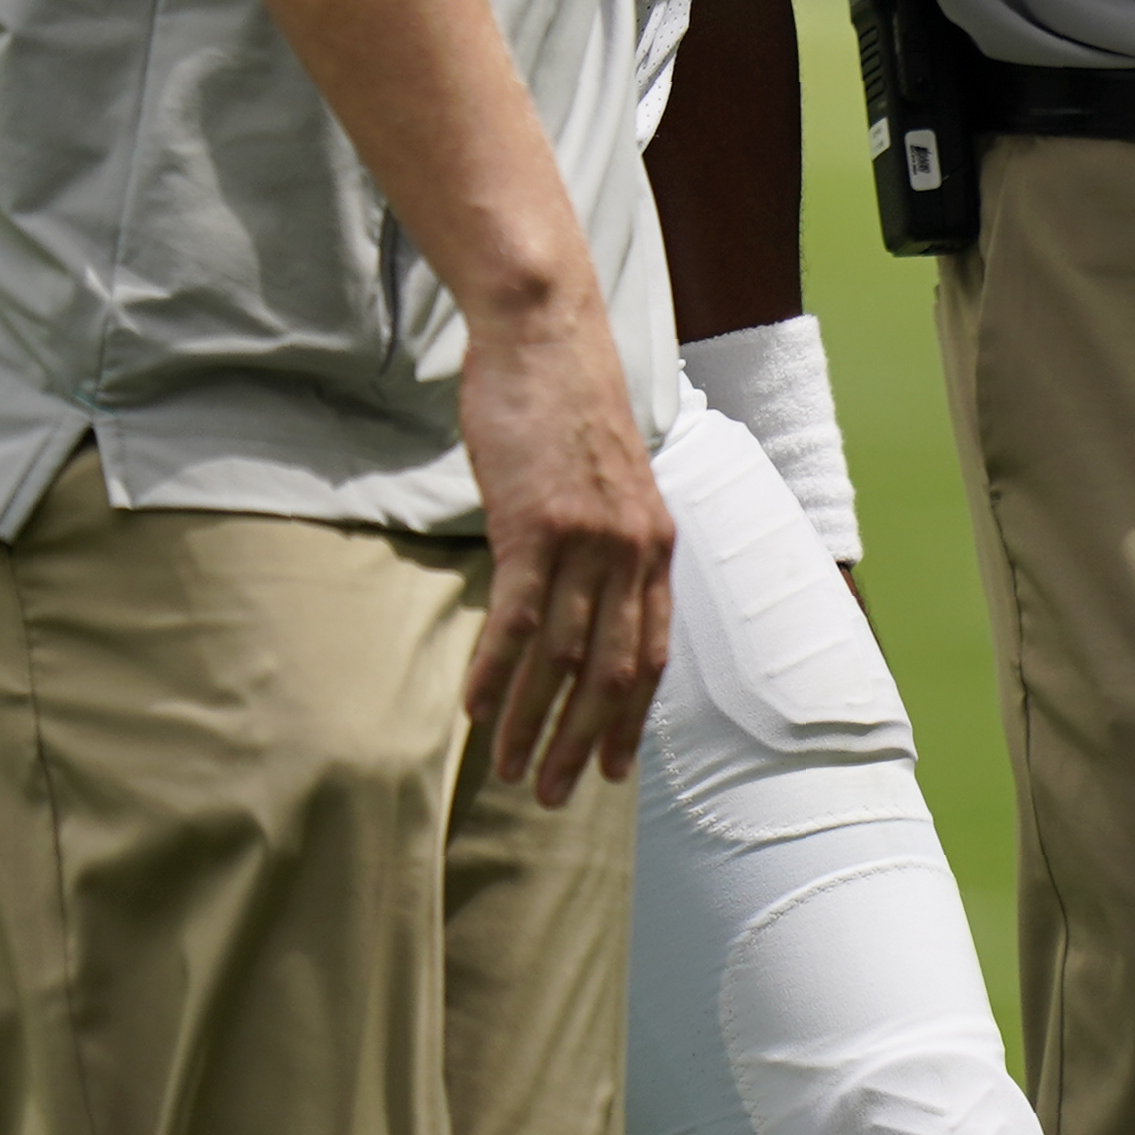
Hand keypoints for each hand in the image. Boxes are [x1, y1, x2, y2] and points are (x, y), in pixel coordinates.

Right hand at [453, 296, 675, 806]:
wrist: (547, 340)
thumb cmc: (569, 410)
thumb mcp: (609, 484)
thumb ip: (606, 545)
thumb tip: (582, 601)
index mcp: (657, 545)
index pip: (652, 653)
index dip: (632, 718)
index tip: (614, 771)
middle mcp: (634, 550)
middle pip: (613, 671)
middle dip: (585, 742)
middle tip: (555, 795)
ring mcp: (589, 540)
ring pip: (563, 657)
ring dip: (534, 723)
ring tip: (510, 772)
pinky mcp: (537, 526)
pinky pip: (517, 620)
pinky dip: (497, 674)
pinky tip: (477, 712)